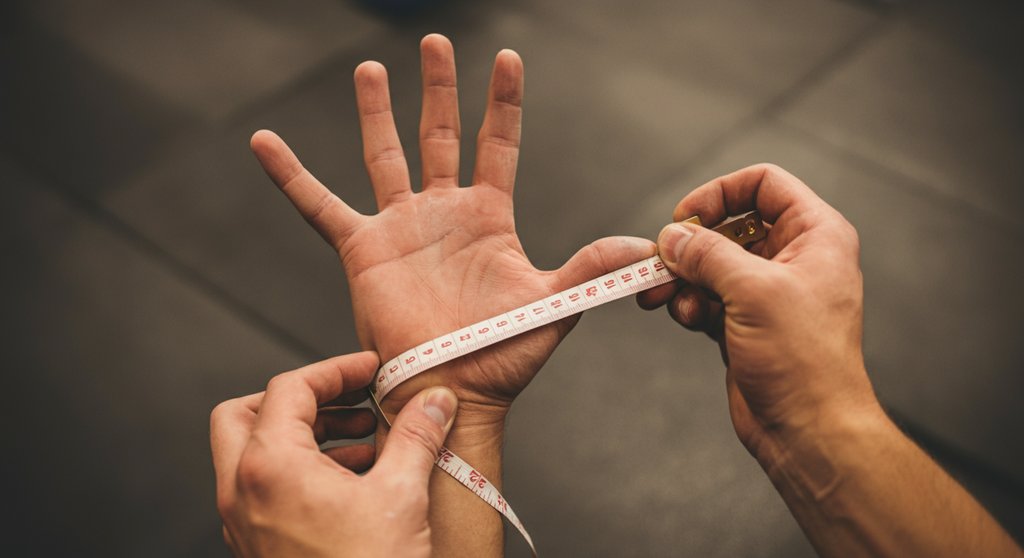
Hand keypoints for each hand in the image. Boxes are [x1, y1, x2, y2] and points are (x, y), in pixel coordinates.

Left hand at [210, 352, 458, 557]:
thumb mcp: (401, 494)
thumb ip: (416, 435)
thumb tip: (434, 400)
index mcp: (269, 467)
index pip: (289, 389)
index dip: (335, 371)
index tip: (368, 370)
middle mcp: (243, 492)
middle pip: (244, 413)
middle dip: (298, 400)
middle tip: (346, 400)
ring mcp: (245, 523)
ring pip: (252, 453)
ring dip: (304, 435)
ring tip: (364, 440)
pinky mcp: (259, 547)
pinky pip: (267, 489)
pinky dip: (301, 470)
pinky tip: (356, 480)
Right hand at [249, 34, 653, 426]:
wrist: (453, 391)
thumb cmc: (502, 355)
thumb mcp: (555, 305)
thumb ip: (588, 268)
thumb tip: (638, 247)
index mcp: (489, 218)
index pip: (497, 143)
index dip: (502, 102)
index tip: (507, 58)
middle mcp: (442, 214)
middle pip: (439, 134)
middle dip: (439, 88)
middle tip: (434, 42)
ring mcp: (399, 228)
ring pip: (384, 154)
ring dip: (376, 112)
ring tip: (370, 69)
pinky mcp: (361, 250)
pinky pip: (317, 205)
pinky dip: (290, 174)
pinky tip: (264, 141)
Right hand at [638, 164, 878, 462]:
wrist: (807, 429)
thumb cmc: (804, 362)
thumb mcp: (753, 291)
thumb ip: (707, 253)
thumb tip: (673, 236)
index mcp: (815, 235)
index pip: (764, 184)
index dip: (721, 193)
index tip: (685, 216)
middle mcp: (794, 257)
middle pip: (730, 225)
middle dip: (692, 244)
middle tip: (664, 260)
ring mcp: (769, 291)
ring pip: (713, 263)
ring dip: (685, 277)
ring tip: (667, 296)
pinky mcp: (747, 322)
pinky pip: (707, 296)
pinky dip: (690, 303)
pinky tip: (686, 317)